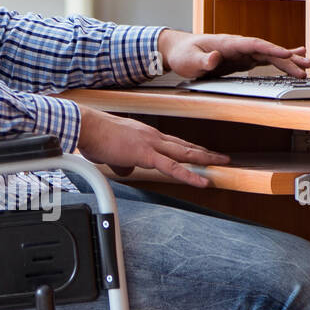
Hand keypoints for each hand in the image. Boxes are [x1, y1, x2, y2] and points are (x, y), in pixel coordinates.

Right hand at [77, 106, 229, 188]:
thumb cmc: (95, 138)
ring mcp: (151, 144)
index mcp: (146, 135)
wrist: (87, 128)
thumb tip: (127, 171)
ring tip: (221, 164)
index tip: (202, 152)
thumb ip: (123, 163)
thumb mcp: (111, 154)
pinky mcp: (146, 154)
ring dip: (205, 159)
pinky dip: (189, 175)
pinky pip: (172, 167)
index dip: (190, 149)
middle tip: (222, 157)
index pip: (174, 143)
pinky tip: (202, 182)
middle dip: (205, 152)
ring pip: (184, 153)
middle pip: (185, 146)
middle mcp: (153, 137)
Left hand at [157, 29, 309, 80]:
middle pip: (268, 50)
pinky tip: (293, 61)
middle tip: (308, 65)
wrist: (178, 51)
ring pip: (270, 55)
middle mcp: (239, 46)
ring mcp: (242, 53)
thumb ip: (204, 60)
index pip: (254, 44)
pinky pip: (264, 60)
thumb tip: (216, 58)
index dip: (271, 49)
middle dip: (288, 58)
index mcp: (228, 42)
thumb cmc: (183, 54)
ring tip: (309, 65)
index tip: (287, 54)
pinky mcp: (242, 60)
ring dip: (289, 61)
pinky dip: (279, 61)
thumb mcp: (190, 59)